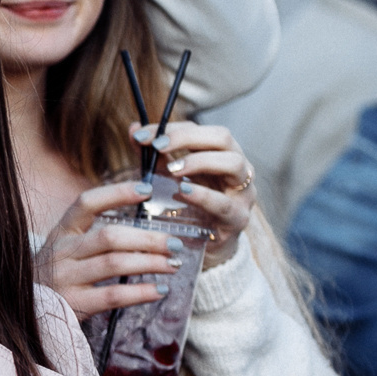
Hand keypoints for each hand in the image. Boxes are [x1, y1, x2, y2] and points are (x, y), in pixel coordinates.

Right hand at [35, 179, 177, 318]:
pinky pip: (112, 296)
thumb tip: (144, 232)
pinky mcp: (73, 305)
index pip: (87, 203)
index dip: (117, 193)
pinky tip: (159, 290)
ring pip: (114, 264)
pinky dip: (140, 293)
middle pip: (110, 237)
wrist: (23, 311)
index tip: (147, 190)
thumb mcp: (64, 250)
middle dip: (148, 239)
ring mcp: (65, 279)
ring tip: (173, 264)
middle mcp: (61, 252)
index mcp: (61, 232)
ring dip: (150, 263)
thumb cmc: (56, 276)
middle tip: (175, 243)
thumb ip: (93, 238)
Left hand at [134, 120, 253, 264]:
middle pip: (222, 138)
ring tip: (172, 169)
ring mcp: (242, 192)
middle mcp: (238, 167)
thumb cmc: (188, 206)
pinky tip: (182, 192)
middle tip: (158, 146)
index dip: (172, 129)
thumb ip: (154, 155)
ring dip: (199, 161)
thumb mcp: (169, 177)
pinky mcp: (237, 218)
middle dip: (187, 138)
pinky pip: (223, 203)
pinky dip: (202, 195)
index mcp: (221, 153)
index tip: (142, 136)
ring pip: (233, 163)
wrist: (204, 246)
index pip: (201, 129)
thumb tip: (134, 129)